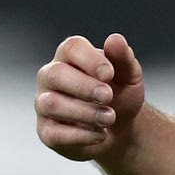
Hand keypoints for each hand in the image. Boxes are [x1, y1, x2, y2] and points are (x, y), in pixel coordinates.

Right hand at [35, 33, 145, 161]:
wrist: (121, 128)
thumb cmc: (121, 93)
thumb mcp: (129, 75)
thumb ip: (123, 58)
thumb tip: (115, 39)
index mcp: (71, 56)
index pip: (72, 48)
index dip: (90, 60)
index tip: (109, 74)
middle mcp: (51, 76)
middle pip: (55, 74)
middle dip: (84, 86)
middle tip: (108, 96)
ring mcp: (44, 103)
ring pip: (52, 104)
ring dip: (85, 112)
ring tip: (110, 118)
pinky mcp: (46, 131)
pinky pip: (54, 133)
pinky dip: (81, 136)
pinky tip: (100, 135)